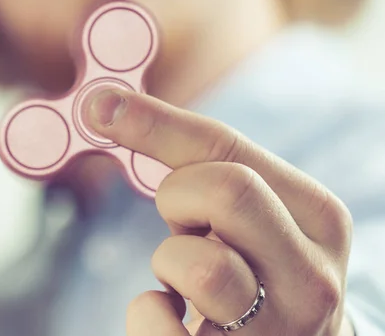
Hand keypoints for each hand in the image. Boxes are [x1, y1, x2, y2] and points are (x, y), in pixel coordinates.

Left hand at [85, 90, 353, 335]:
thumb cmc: (258, 256)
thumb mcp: (250, 204)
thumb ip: (194, 155)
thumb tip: (102, 104)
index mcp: (317, 215)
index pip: (227, 148)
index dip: (154, 124)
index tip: (99, 106)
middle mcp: (311, 275)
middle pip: (227, 191)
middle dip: (179, 195)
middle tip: (183, 217)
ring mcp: (282, 330)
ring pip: (202, 268)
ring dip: (171, 259)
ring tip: (187, 270)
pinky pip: (162, 331)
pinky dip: (148, 314)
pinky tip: (173, 313)